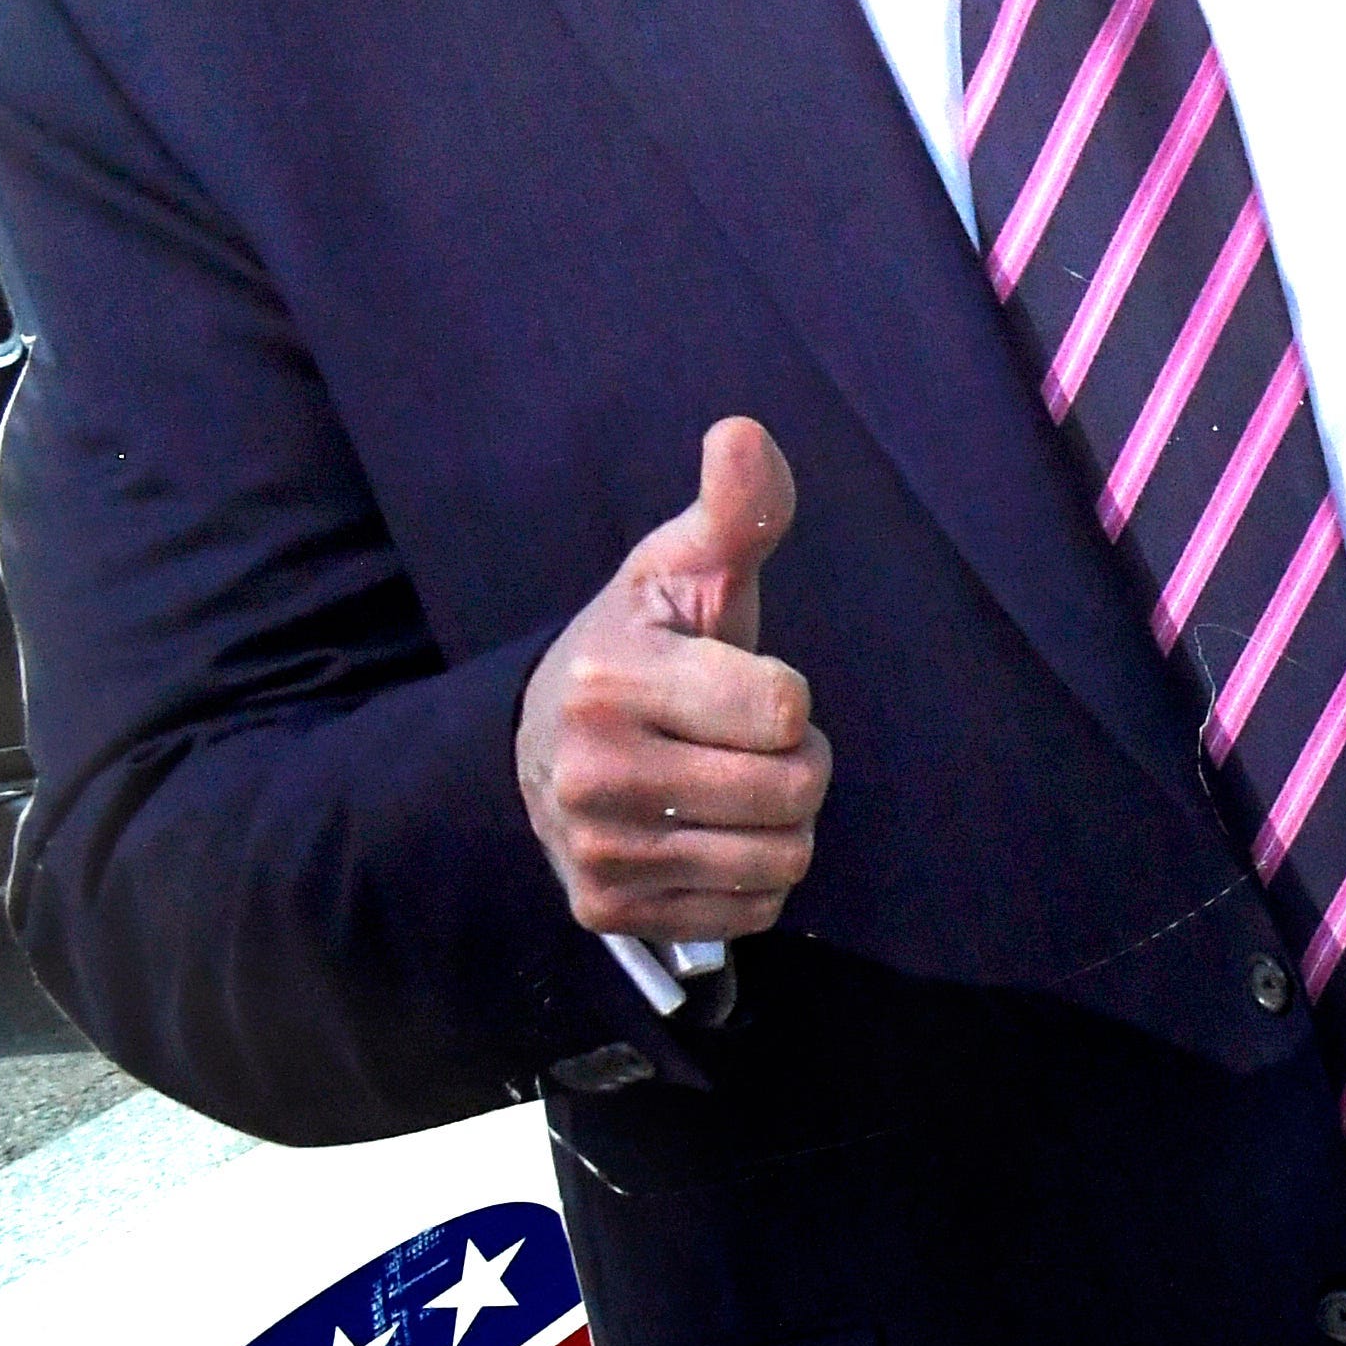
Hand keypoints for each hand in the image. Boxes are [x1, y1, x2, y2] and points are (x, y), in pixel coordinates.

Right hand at [517, 419, 827, 946]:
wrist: (547, 742)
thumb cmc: (644, 644)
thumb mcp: (684, 570)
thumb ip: (735, 510)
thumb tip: (743, 433)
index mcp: (610, 680)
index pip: (787, 708)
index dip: (788, 695)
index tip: (742, 682)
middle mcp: (592, 774)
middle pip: (795, 791)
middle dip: (799, 761)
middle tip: (748, 738)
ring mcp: (597, 852)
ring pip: (783, 857)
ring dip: (780, 820)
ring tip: (727, 782)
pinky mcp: (606, 912)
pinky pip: (752, 910)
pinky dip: (752, 876)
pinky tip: (706, 833)